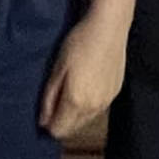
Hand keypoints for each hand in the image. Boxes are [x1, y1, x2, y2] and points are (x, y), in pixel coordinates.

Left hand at [42, 7, 128, 139]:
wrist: (109, 28)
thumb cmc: (79, 44)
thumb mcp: (57, 69)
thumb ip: (49, 98)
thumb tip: (43, 121)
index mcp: (76, 102)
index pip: (58, 131)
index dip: (48, 125)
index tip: (43, 112)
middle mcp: (93, 108)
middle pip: (73, 129)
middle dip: (61, 121)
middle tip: (54, 101)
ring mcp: (107, 101)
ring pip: (86, 120)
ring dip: (75, 114)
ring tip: (70, 91)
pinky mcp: (115, 93)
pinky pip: (97, 109)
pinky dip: (88, 105)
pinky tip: (86, 85)